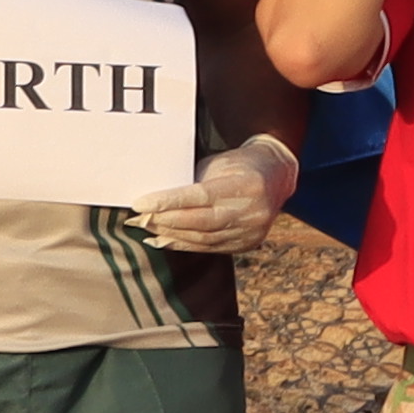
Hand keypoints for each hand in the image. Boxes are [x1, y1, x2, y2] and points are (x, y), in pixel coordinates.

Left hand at [133, 142, 291, 254]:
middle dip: (164, 221)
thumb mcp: (216, 165)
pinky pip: (211, 247)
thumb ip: (190, 183)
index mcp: (246, 185)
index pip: (199, 196)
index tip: (139, 204)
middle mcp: (252, 211)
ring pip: (204, 238)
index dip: (167, 202)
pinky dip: (185, 244)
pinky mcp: (249, 243)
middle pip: (200, 221)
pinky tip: (163, 240)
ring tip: (146, 229)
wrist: (276, 176)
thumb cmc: (237, 165)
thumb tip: (153, 199)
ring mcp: (253, 231)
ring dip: (170, 235)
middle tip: (137, 218)